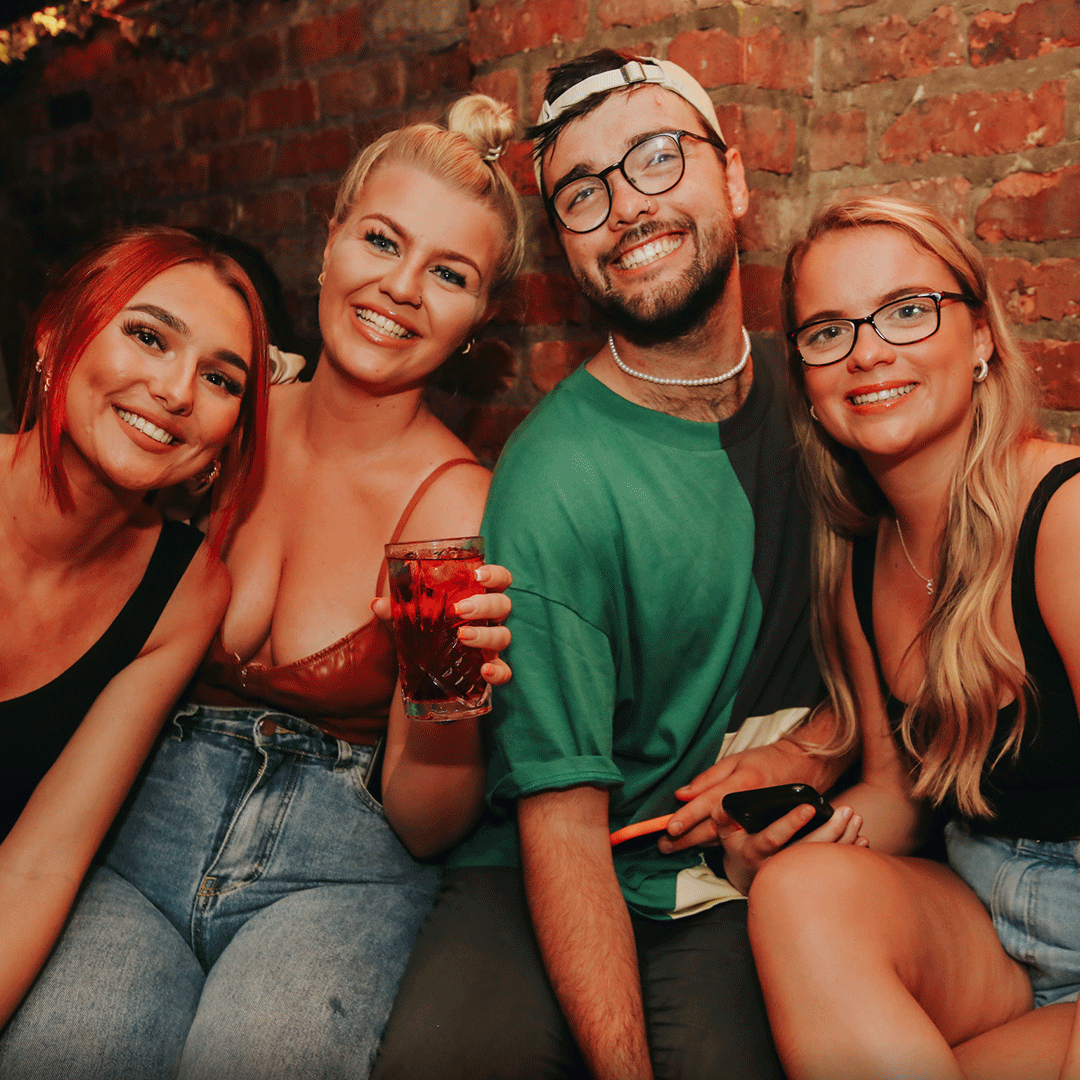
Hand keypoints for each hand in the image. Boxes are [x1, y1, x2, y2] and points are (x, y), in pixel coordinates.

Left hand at [370, 563, 513, 685]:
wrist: (423, 671)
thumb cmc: (424, 632)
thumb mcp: (408, 619)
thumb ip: (395, 610)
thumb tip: (376, 604)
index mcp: (476, 597)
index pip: (499, 579)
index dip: (495, 575)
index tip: (479, 576)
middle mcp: (489, 619)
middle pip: (503, 605)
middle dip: (485, 605)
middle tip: (460, 610)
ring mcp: (491, 644)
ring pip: (503, 635)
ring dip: (486, 634)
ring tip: (462, 636)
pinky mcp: (489, 669)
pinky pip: (505, 672)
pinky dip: (499, 672)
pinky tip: (485, 671)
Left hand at [657, 741, 803, 853]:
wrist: (803, 768)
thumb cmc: (766, 761)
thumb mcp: (736, 761)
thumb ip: (708, 779)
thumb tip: (682, 793)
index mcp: (741, 784)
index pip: (709, 802)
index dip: (689, 816)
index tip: (670, 827)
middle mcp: (748, 806)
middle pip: (712, 827)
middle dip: (686, 838)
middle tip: (663, 846)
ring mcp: (757, 822)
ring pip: (722, 838)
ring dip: (695, 843)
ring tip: (673, 847)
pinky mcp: (763, 830)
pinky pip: (734, 838)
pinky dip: (714, 843)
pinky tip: (698, 845)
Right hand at [721, 804, 866, 895]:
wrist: (747, 877)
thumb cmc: (738, 846)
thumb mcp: (724, 833)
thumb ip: (723, 819)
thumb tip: (722, 806)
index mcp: (755, 851)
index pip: (774, 837)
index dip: (791, 822)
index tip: (809, 807)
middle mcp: (776, 866)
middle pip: (807, 850)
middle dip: (830, 830)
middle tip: (847, 811)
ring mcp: (793, 875)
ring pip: (822, 859)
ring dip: (843, 839)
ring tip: (856, 818)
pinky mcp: (808, 879)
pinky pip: (831, 869)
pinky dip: (848, 855)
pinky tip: (862, 841)